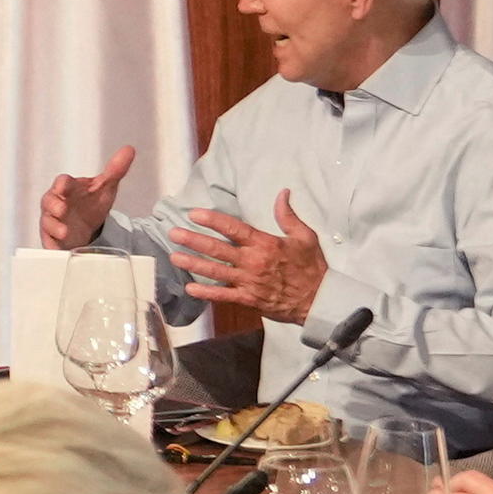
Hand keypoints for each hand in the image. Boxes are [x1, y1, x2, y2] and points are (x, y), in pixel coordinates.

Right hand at [37, 147, 138, 251]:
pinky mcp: (52, 238)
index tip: (64, 185)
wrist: (88, 226)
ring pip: (47, 222)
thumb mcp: (105, 187)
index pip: (62, 182)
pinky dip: (52, 244)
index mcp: (68, 188)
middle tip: (62, 209)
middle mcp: (56, 203)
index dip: (63, 184)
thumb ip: (115, 169)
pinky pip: (48, 241)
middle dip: (54, 205)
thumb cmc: (91, 202)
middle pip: (49, 201)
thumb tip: (129, 150)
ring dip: (54, 226)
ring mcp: (52, 221)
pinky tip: (58, 247)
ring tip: (64, 231)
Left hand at [162, 192, 328, 326]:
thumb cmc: (312, 267)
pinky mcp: (248, 299)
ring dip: (192, 263)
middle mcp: (252, 262)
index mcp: (264, 244)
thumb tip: (282, 193)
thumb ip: (288, 216)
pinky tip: (189, 288)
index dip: (212, 220)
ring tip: (174, 257)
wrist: (318, 300)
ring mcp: (248, 282)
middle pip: (217, 249)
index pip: (233, 229)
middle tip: (173, 233)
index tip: (194, 213)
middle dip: (193, 240)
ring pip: (215, 272)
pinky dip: (205, 293)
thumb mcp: (305, 237)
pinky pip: (223, 296)